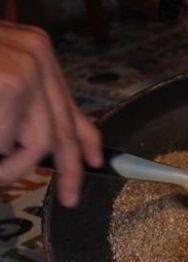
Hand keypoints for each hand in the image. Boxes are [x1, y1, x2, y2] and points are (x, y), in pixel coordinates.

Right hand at [0, 22, 102, 206]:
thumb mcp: (4, 76)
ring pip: (37, 143)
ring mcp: (25, 67)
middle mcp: (38, 55)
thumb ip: (27, 108)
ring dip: (11, 166)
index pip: (71, 108)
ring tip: (0, 171)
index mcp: (37, 54)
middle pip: (62, 130)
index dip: (87, 142)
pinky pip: (7, 139)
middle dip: (66, 171)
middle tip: (69, 197)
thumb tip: (56, 145)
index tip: (95, 164)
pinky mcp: (10, 82)